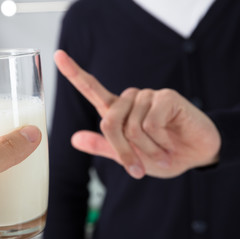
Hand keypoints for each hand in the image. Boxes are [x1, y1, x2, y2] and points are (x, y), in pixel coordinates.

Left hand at [54, 50, 220, 178]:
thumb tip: (74, 139)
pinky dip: (159, 142)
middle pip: (109, 121)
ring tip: (162, 150)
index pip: (92, 88)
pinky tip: (171, 141)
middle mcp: (130, 99)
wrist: (195, 156)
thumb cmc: (161, 154)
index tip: (58, 55)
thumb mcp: (129, 156)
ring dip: (146, 149)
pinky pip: (151, 124)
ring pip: (131, 127)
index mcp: (117, 110)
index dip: (74, 72)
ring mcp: (148, 95)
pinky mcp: (166, 97)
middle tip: (138, 167)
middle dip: (123, 150)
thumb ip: (104, 146)